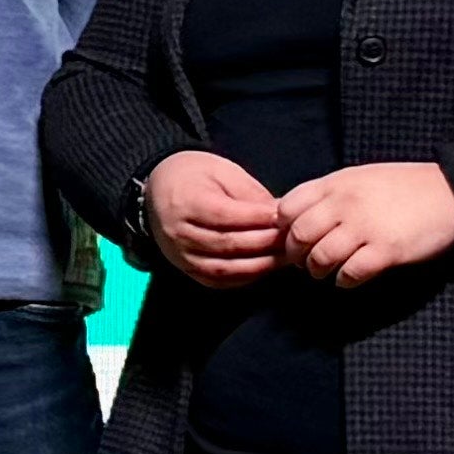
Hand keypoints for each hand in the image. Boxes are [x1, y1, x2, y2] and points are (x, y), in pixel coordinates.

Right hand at [140, 148, 289, 286]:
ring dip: (260, 265)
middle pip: (228, 244)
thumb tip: (283, 214)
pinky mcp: (186, 269)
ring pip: (225, 268)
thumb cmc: (193, 175)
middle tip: (296, 240)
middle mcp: (179, 233)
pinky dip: (245, 277)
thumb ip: (251, 194)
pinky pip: (218, 281)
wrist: (157, 189)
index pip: (227, 216)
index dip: (260, 219)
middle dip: (266, 244)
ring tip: (286, 257)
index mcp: (186, 202)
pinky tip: (264, 268)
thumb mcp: (222, 171)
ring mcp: (180, 255)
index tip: (288, 218)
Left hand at [279, 160, 453, 285]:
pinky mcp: (386, 250)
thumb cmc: (403, 187)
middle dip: (296, 254)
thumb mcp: (359, 177)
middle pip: (298, 236)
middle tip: (304, 261)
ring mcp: (366, 227)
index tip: (292, 236)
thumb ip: (328, 193)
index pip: (287, 207)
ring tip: (325, 271)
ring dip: (318, 270)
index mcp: (337, 183)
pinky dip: (344, 280)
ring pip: (320, 258)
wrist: (452, 193)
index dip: (284, 226)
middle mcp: (346, 204)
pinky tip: (349, 278)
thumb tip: (292, 215)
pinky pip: (351, 273)